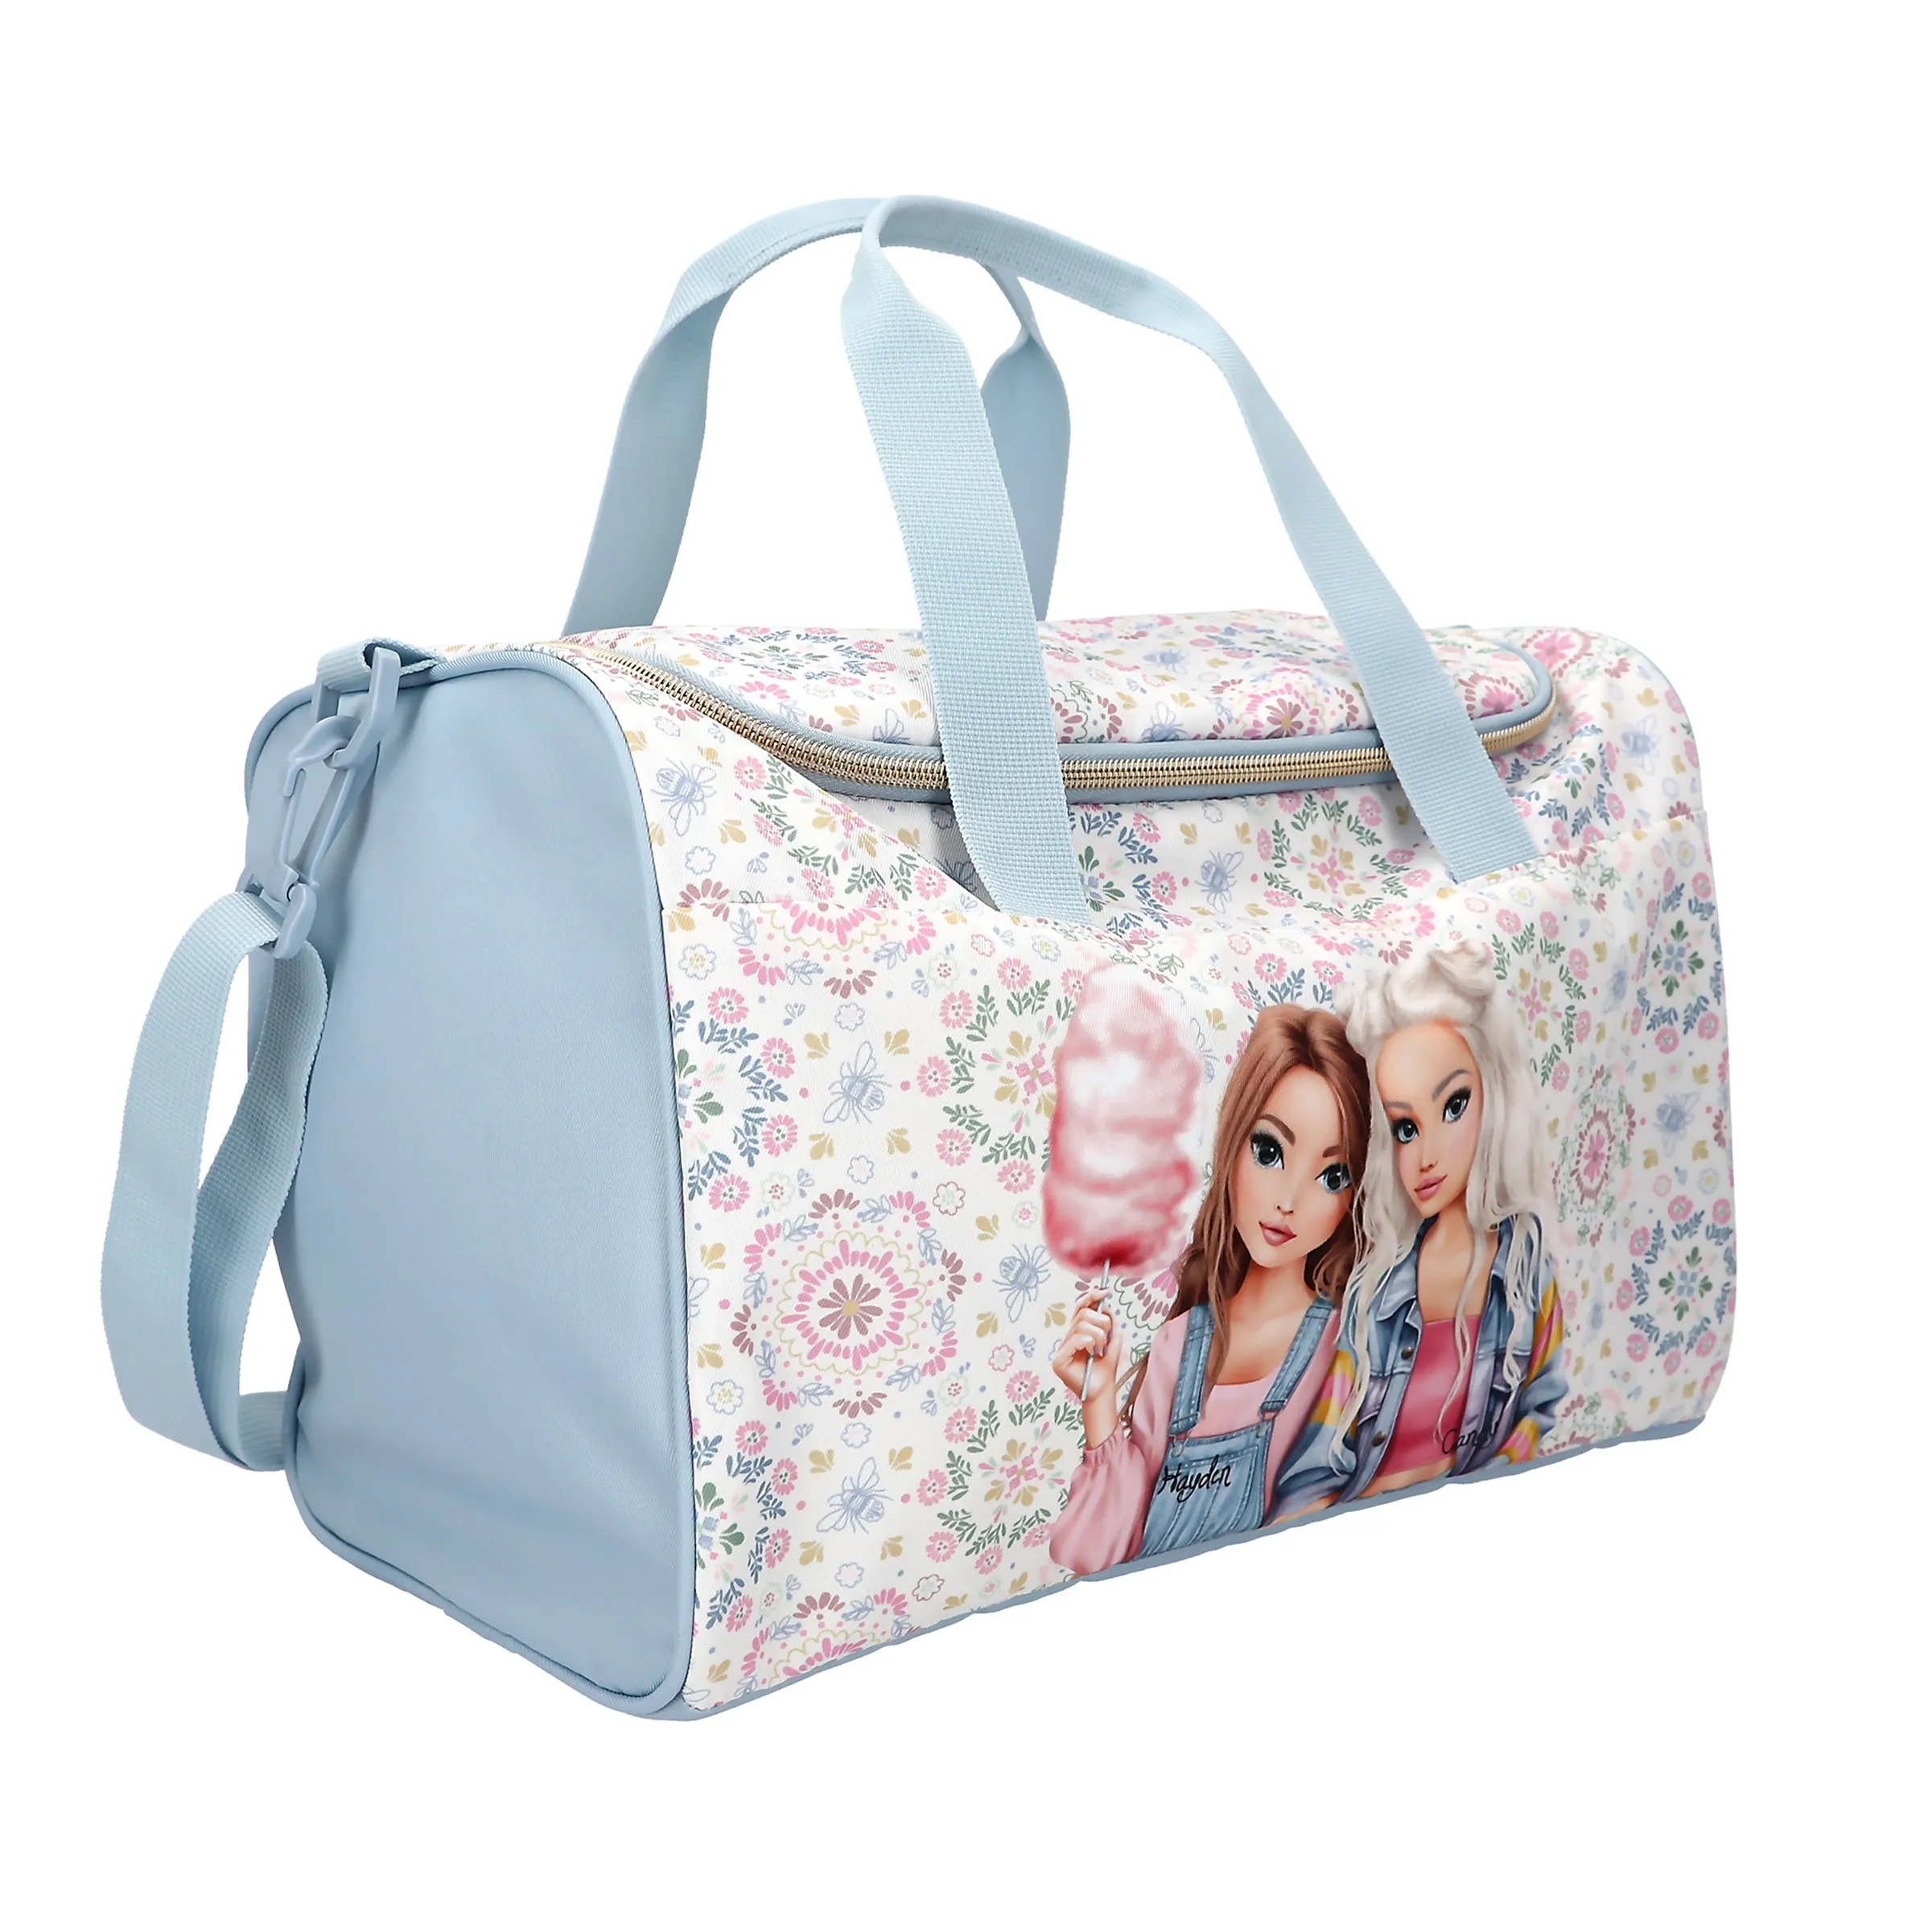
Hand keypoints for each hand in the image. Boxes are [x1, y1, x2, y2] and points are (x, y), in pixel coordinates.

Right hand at [1051, 1287, 1124, 1442]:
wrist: (1102, 1393)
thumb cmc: (1105, 1369)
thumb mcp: (1113, 1343)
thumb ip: (1111, 1324)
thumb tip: (1107, 1308)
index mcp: (1077, 1333)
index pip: (1079, 1308)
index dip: (1091, 1297)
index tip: (1105, 1291)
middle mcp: (1067, 1339)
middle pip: (1081, 1314)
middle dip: (1100, 1321)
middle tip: (1107, 1336)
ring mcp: (1061, 1350)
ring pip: (1080, 1325)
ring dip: (1098, 1334)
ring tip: (1101, 1348)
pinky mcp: (1058, 1361)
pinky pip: (1075, 1339)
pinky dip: (1088, 1341)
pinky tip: (1093, 1352)